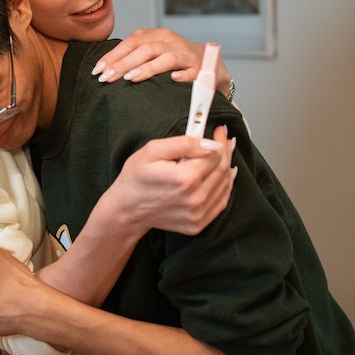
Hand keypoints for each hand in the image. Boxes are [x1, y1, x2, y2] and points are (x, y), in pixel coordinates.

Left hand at [93, 28, 232, 95]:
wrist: (213, 66)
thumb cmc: (178, 60)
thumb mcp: (156, 50)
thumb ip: (136, 52)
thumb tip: (106, 65)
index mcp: (158, 35)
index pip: (131, 42)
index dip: (113, 55)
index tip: (97, 69)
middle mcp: (172, 42)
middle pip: (145, 49)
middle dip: (123, 64)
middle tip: (106, 77)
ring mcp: (187, 55)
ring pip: (166, 58)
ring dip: (147, 68)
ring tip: (130, 78)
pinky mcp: (202, 69)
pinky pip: (192, 72)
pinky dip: (182, 75)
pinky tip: (172, 80)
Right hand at [99, 126, 236, 235]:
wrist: (127, 208)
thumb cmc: (136, 178)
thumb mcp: (152, 150)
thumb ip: (184, 143)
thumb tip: (210, 143)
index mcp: (185, 179)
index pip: (215, 155)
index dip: (219, 140)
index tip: (218, 131)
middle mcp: (194, 199)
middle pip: (222, 169)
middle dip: (225, 151)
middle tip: (223, 140)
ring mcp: (197, 214)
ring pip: (225, 185)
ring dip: (226, 167)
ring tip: (221, 155)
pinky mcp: (198, 223)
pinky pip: (221, 202)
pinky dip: (224, 186)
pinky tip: (221, 175)